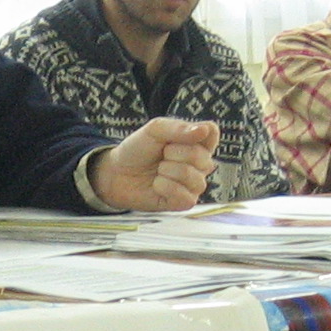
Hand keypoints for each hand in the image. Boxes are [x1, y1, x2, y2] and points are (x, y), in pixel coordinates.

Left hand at [91, 118, 218, 210]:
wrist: (117, 173)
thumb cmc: (138, 150)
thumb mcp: (154, 130)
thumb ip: (178, 128)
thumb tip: (204, 130)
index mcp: (196, 142)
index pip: (212, 132)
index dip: (196, 132)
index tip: (175, 136)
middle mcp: (200, 164)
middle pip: (203, 157)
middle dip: (175, 154)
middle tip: (161, 155)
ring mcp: (194, 184)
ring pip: (194, 178)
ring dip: (168, 172)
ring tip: (158, 171)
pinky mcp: (184, 202)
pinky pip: (185, 196)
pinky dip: (165, 188)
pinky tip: (157, 185)